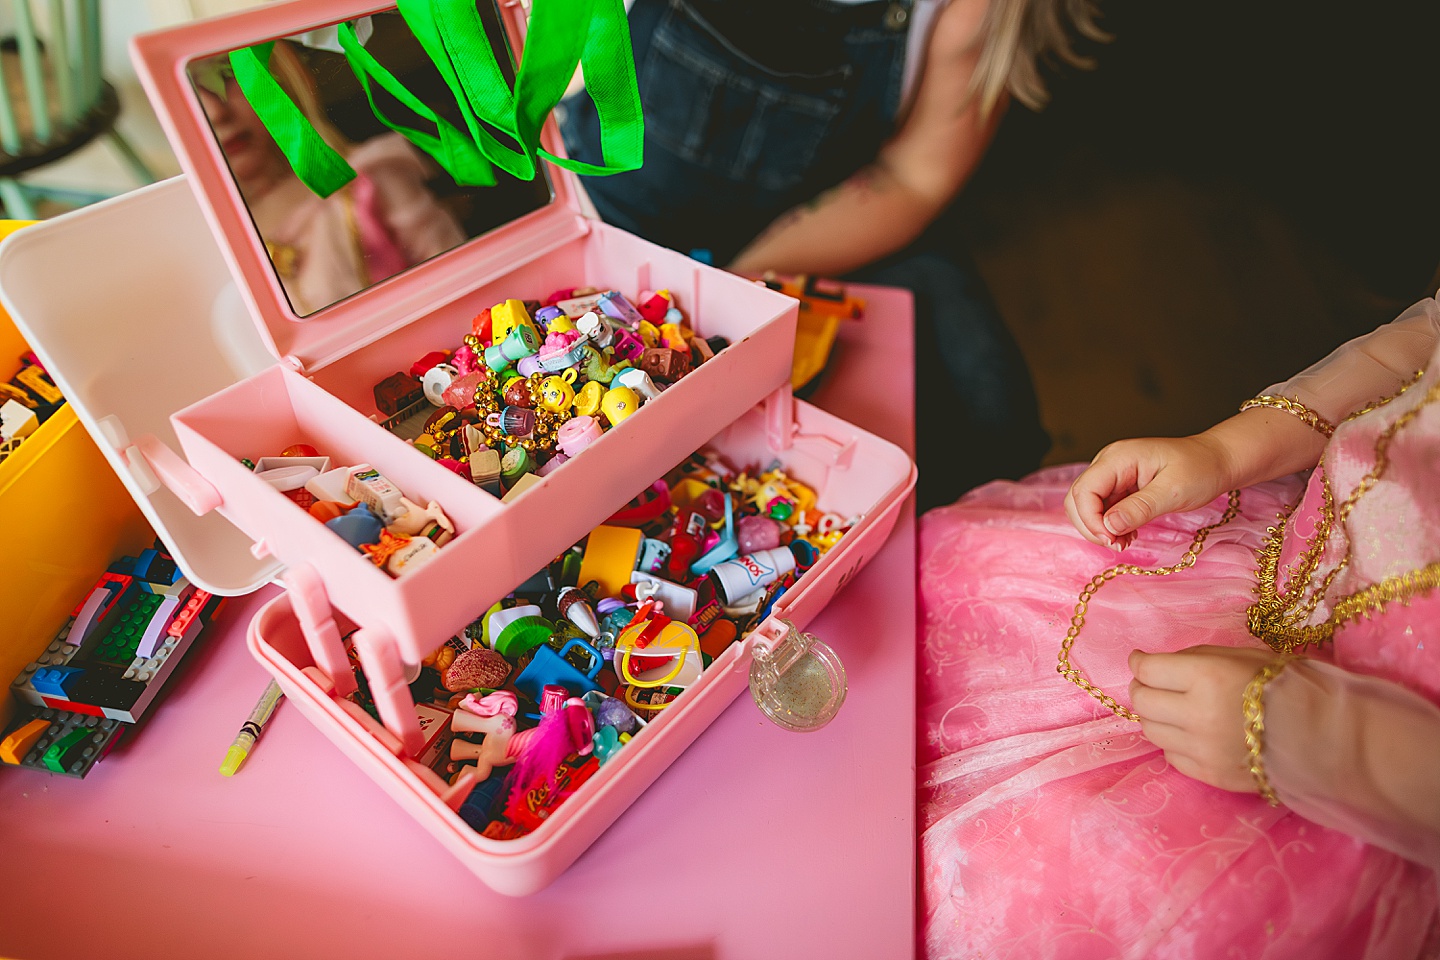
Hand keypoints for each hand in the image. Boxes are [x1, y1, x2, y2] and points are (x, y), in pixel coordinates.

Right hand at [1064, 435, 1233, 549]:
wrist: (1218, 461)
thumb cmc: (1201, 469)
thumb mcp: (1174, 491)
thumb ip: (1140, 508)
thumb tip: (1108, 526)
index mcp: (1118, 458)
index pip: (1084, 490)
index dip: (1090, 519)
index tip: (1112, 540)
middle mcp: (1109, 464)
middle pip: (1077, 499)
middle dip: (1091, 526)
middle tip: (1118, 544)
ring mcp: (1112, 475)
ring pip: (1086, 506)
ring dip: (1099, 529)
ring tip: (1125, 542)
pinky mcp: (1119, 487)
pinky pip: (1102, 509)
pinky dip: (1109, 526)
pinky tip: (1128, 534)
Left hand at [1128, 645, 1276, 793]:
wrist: (1328, 736)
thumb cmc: (1286, 686)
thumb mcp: (1243, 656)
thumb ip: (1198, 659)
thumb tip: (1159, 664)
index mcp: (1207, 677)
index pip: (1148, 670)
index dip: (1139, 662)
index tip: (1140, 659)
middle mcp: (1197, 714)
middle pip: (1143, 701)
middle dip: (1142, 688)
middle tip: (1151, 683)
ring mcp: (1202, 749)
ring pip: (1151, 731)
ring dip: (1154, 716)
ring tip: (1170, 708)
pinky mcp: (1211, 775)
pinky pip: (1171, 757)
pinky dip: (1172, 743)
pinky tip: (1188, 734)